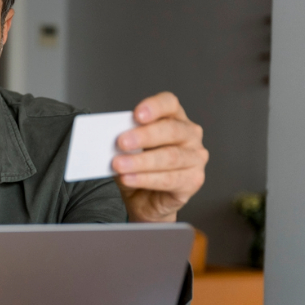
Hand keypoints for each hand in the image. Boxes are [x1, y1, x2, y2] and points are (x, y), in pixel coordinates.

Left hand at [112, 92, 208, 222]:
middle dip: (144, 135)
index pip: (169, 104)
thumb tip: (108, 139)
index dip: (154, 106)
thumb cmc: (138, 169)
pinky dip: (145, 179)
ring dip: (141, 161)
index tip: (137, 114)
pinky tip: (128, 178)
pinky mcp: (193, 180)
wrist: (145, 200)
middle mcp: (189, 135)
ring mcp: (195, 157)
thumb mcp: (127, 151)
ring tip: (119, 165)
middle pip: (171, 130)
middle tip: (121, 142)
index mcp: (173, 118)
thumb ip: (123, 142)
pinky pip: (169, 179)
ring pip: (170, 156)